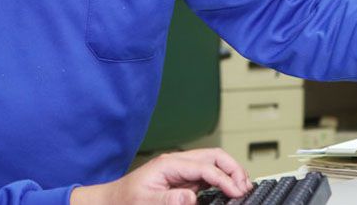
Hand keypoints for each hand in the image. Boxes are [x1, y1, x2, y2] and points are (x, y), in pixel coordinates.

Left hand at [70, 148, 251, 204]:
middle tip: (245, 187)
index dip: (224, 180)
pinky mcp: (182, 179)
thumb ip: (169, 199)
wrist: (112, 201)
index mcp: (169, 164)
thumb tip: (192, 196)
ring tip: (242, 187)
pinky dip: (221, 179)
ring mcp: (180, 169)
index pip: (205, 167)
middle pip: (214, 156)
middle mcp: (177, 162)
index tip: (236, 193)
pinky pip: (206, 174)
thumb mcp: (145, 202)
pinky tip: (228, 189)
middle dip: (233, 168)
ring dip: (229, 171)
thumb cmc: (125, 200)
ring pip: (213, 162)